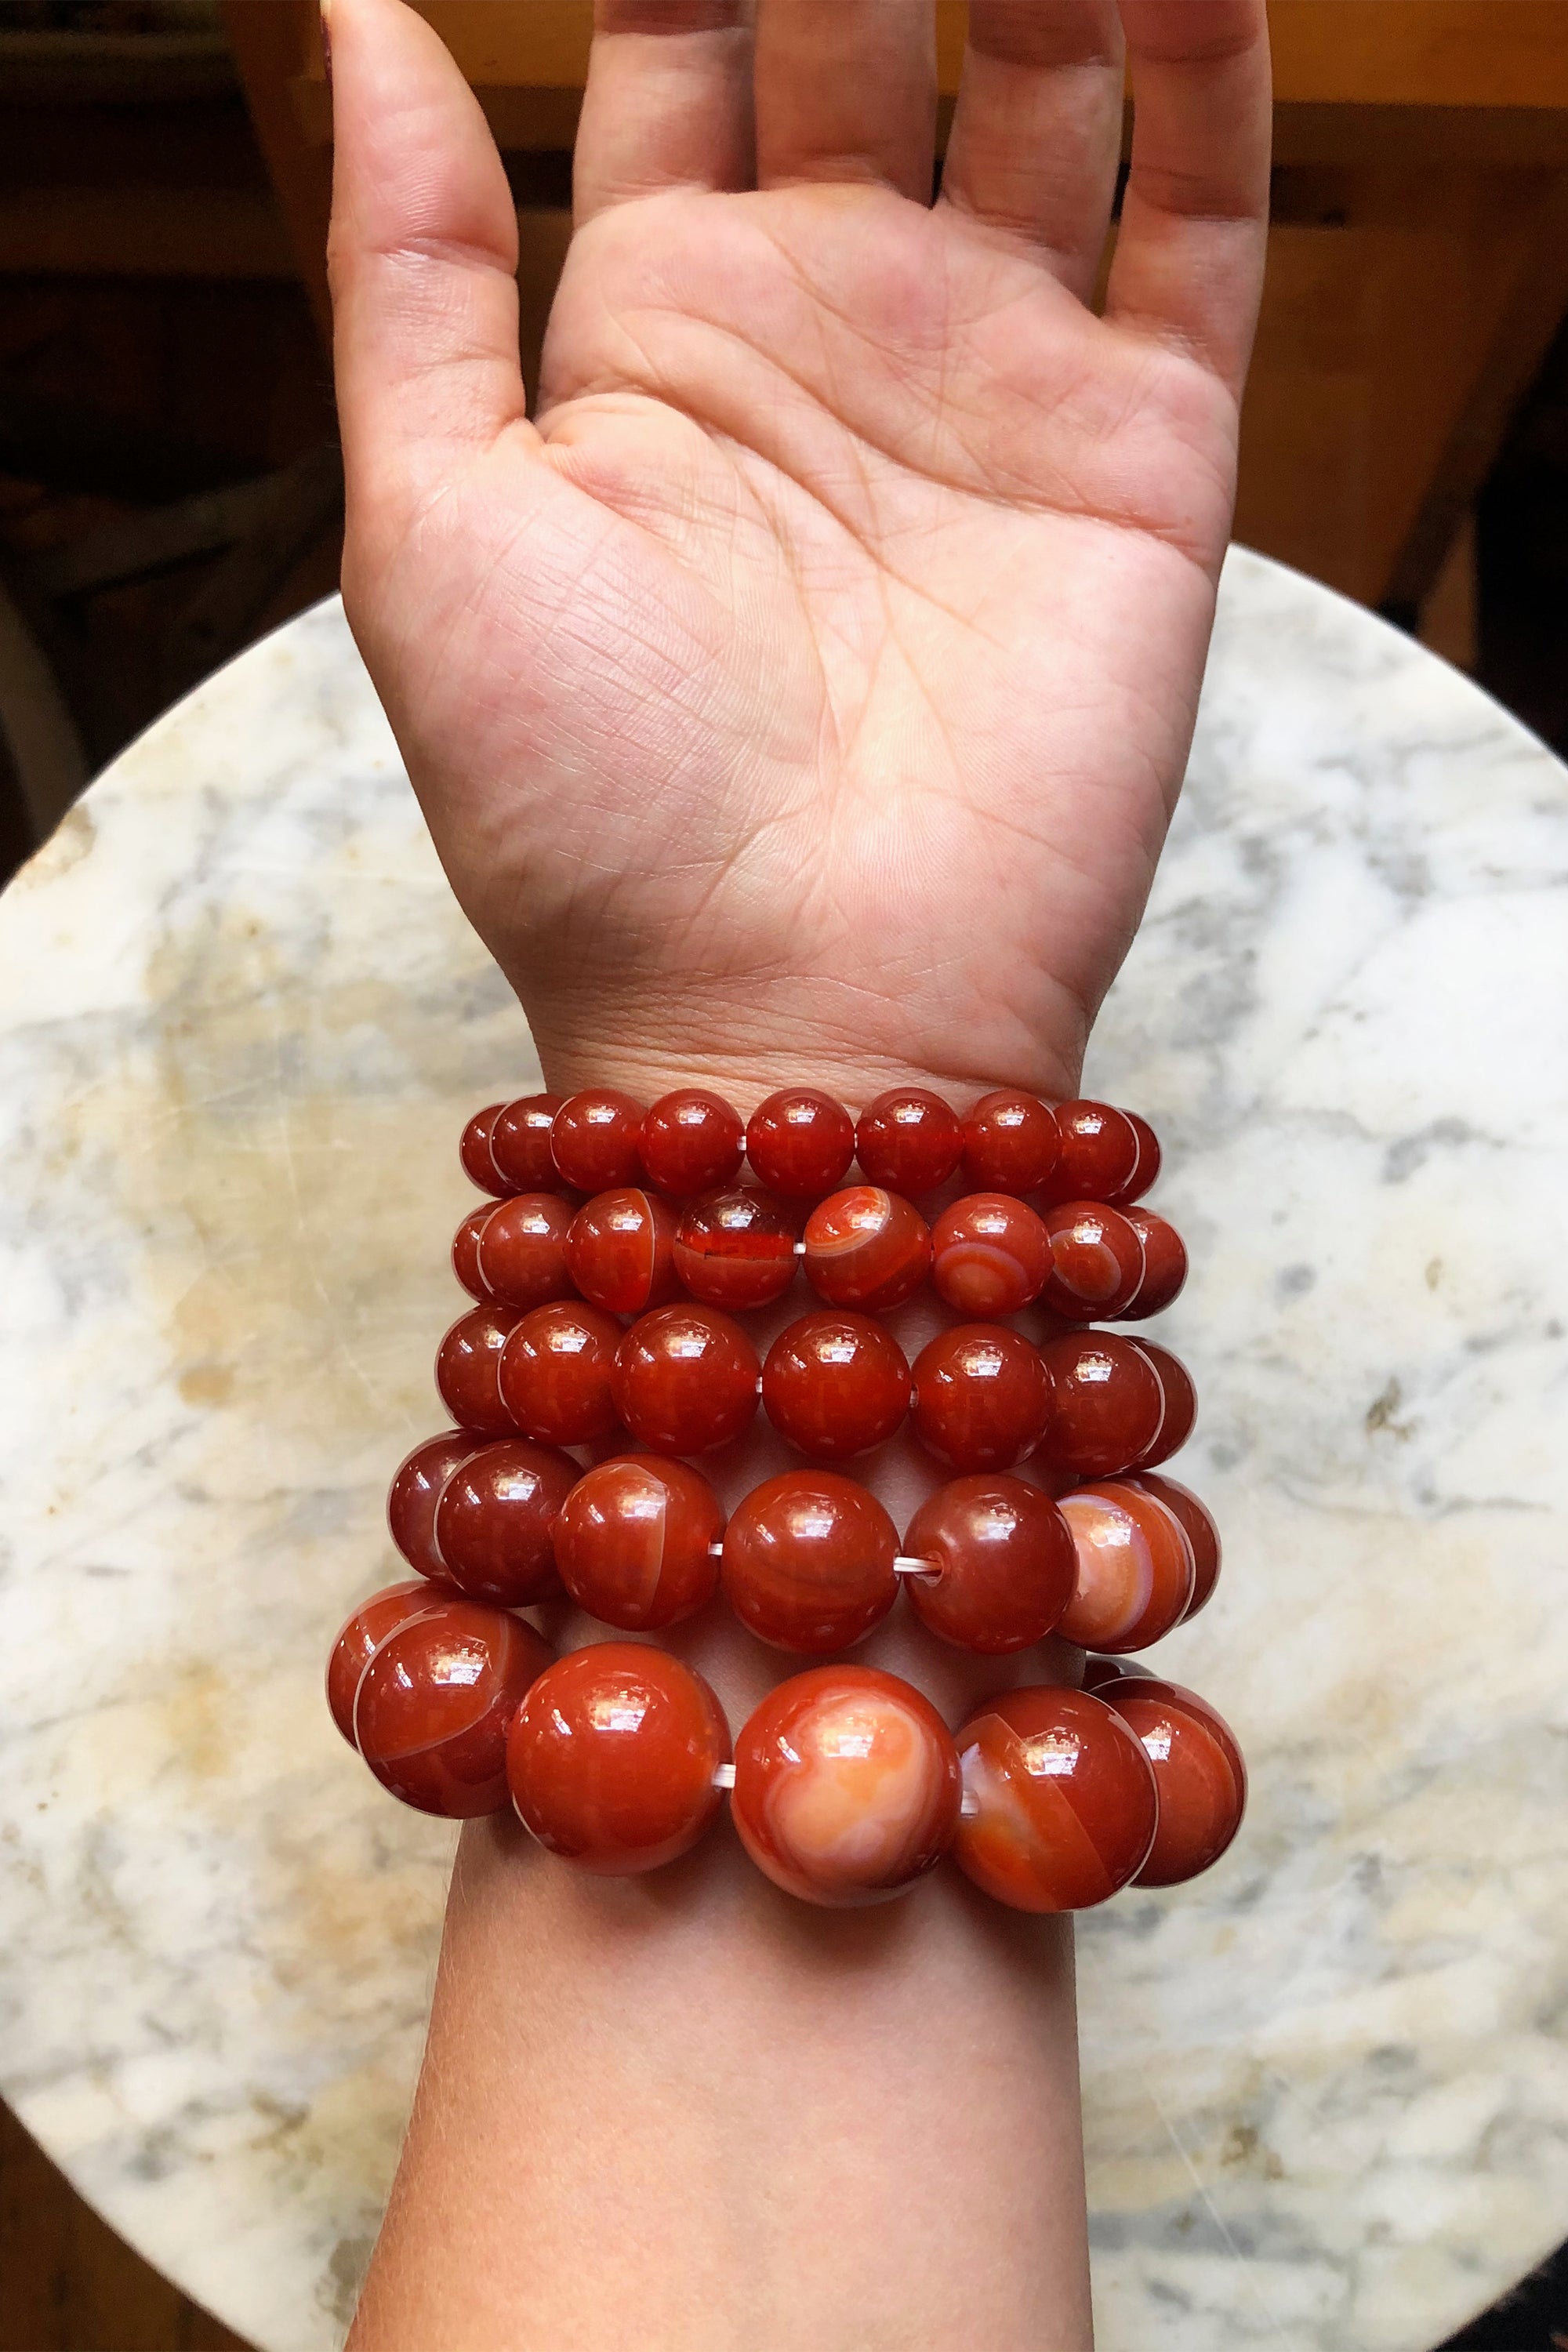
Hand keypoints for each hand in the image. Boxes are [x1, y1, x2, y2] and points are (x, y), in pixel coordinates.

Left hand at [327, 0, 1269, 1102]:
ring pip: (1052, 84)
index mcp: (659, 333)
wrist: (785, 1020)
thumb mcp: (429, 521)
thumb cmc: (583, 812)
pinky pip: (1203, 218)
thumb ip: (408, 259)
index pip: (681, 43)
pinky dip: (1213, 71)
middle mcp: (837, 330)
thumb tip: (359, 7)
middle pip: (871, 25)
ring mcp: (999, 382)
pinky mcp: (1144, 456)